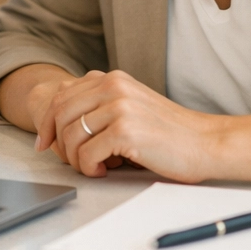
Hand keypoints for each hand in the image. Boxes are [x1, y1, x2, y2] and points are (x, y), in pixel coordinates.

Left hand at [34, 69, 222, 181]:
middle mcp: (113, 87)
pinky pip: (87, 154)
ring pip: (71, 136)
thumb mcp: (131, 106)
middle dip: (56, 143)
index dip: (47, 122)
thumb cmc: (169, 132)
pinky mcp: (126, 130)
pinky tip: (105, 171)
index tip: (44, 143)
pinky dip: (90, 168)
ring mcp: (119, 107)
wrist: (206, 143)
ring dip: (76, 159)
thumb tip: (60, 118)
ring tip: (94, 167)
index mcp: (112, 79)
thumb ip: (100, 104)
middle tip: (68, 161)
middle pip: (59, 114)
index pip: (61, 96)